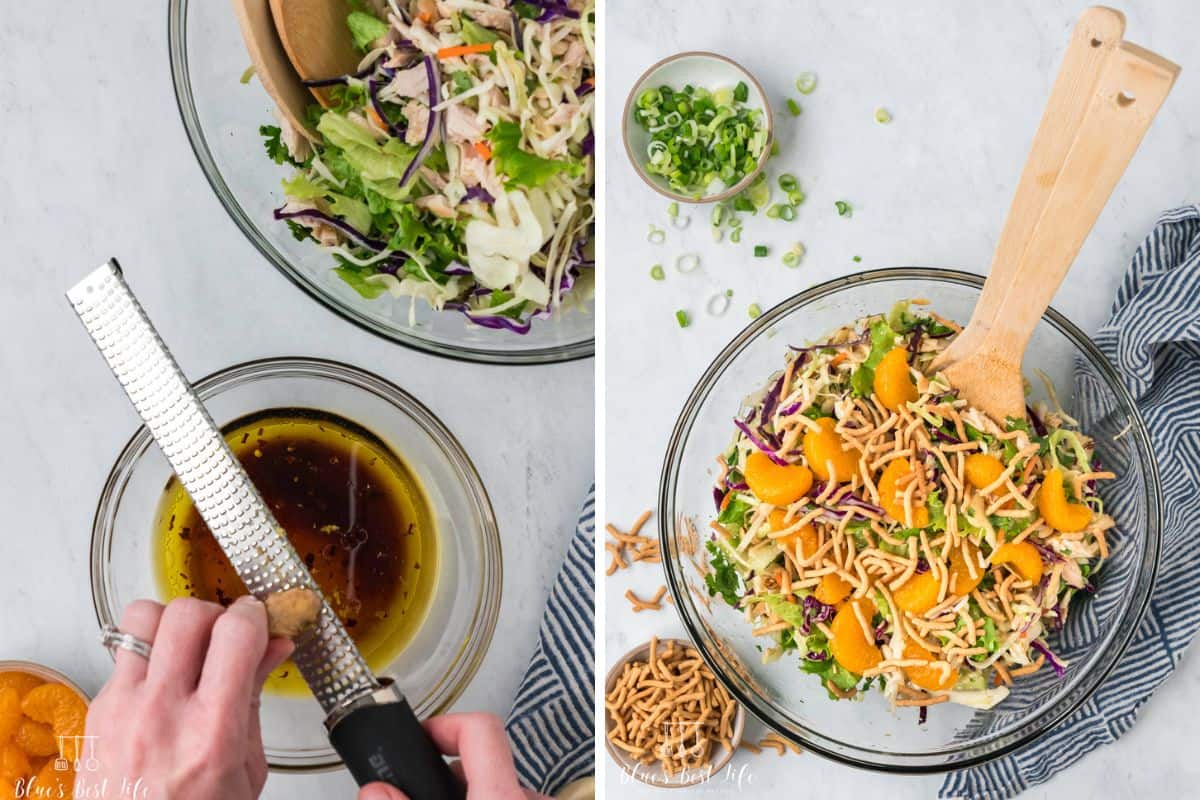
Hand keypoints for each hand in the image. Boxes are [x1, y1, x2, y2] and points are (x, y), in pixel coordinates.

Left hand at [83, 596, 293, 799]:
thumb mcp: (246, 769)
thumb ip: (255, 700)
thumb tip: (274, 646)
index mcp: (211, 732)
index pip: (236, 634)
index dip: (255, 616)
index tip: (259, 621)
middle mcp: (162, 713)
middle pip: (187, 614)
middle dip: (215, 614)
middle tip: (223, 637)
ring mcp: (122, 708)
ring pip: (144, 616)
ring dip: (172, 623)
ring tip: (187, 649)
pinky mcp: (96, 709)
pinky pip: (122, 650)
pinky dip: (148, 653)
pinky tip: (162, 679)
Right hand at [356, 713, 545, 799]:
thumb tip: (375, 790)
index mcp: (501, 798)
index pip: (480, 727)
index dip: (444, 725)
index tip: (419, 738)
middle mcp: (529, 798)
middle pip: (486, 764)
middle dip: (449, 778)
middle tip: (418, 793)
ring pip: (499, 787)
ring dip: (471, 794)